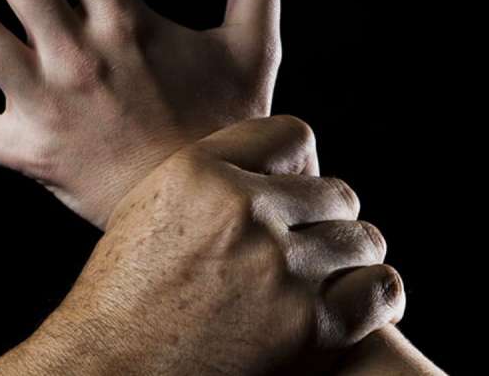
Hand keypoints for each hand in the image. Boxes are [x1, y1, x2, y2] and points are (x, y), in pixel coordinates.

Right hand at [0, 116, 404, 374]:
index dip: (302, 167)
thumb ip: (214, 173)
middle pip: (337, 193)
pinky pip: (379, 289)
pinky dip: (375, 297)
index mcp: (201, 170)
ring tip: (327, 279)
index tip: (294, 196)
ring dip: (350, 260)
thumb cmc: (126, 292)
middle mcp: (243, 208)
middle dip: (327, 221)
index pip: (294, 135)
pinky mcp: (305, 324)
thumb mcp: (152, 205)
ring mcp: (277, 265)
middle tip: (308, 250)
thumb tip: (284, 165)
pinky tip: (353, 306)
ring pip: (363, 239)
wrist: (109, 368)